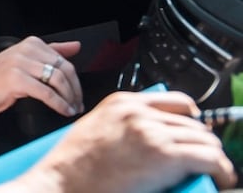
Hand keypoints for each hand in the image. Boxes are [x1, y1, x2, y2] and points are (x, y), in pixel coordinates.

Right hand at [0, 36, 82, 116]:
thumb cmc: (3, 76)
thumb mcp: (27, 59)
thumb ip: (52, 51)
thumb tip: (76, 46)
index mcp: (31, 43)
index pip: (63, 60)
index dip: (75, 80)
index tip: (78, 93)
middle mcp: (26, 50)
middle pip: (63, 70)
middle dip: (75, 90)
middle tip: (78, 104)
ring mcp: (20, 64)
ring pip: (57, 80)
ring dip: (69, 98)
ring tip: (71, 109)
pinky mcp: (16, 79)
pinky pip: (46, 93)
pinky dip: (58, 104)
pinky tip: (63, 110)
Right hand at [0, 91, 236, 192]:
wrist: (61, 183)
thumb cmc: (72, 166)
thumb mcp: (95, 130)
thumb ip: (122, 126)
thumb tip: (147, 137)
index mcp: (122, 103)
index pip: (176, 101)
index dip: (191, 119)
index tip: (195, 132)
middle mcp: (139, 113)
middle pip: (194, 122)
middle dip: (202, 142)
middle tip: (203, 159)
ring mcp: (152, 133)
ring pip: (205, 139)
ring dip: (213, 156)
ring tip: (215, 171)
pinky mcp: (165, 157)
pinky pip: (210, 158)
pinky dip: (222, 169)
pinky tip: (222, 177)